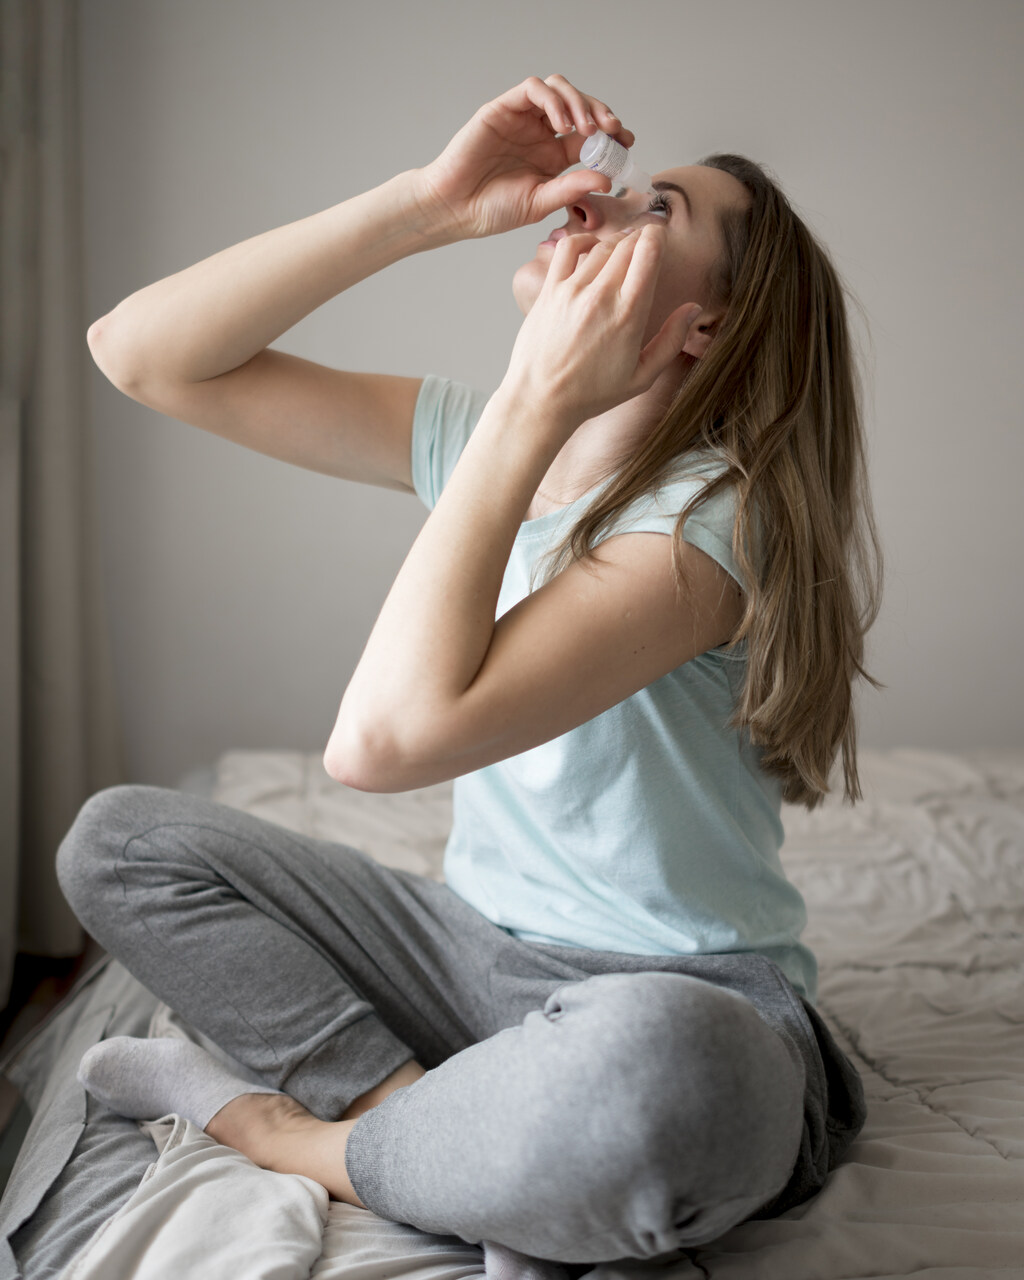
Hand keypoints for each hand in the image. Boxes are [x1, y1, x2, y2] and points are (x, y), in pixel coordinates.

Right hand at [414, 74, 634, 239]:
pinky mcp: (504, 108)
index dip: (612, 134)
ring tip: (587, 128)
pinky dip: (553, 100)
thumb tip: (607, 178)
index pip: (591, 136)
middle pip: (580, 106)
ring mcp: (523, 118)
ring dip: (580, 103)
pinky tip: (562, 124)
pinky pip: (534, 89)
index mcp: (554, 157)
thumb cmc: (493, 209)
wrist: (455, 207)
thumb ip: (572, 188)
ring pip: (560, 90)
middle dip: (601, 113)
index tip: (627, 142)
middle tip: (614, 130)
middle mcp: (541, 133)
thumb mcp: (541, 202)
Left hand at [499, 225, 703, 429]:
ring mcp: (572, 290)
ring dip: (616, 243)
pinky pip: (568, 248)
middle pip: (628, 243)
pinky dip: (583, 241)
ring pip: (602, 245)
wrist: (540, 399)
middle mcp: (601, 296)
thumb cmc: (591, 393)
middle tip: (646, 245)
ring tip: (623, 252)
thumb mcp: (642, 377)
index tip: (661, 242)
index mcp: (629, 314)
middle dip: (641, 238)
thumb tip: (693, 309)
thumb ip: (671, 340)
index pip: (649, 251)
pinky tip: (592, 250)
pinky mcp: (550, 291)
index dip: (659, 237)